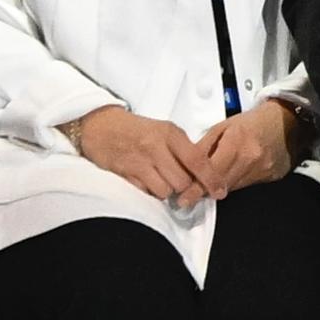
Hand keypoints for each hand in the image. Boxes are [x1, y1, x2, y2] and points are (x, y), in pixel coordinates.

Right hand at [67, 104, 207, 202]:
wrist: (100, 126)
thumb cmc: (135, 130)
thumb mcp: (163, 131)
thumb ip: (183, 149)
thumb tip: (203, 173)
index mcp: (169, 134)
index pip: (198, 160)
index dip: (211, 179)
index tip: (219, 190)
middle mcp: (156, 147)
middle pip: (183, 182)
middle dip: (184, 187)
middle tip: (181, 183)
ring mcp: (140, 161)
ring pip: (165, 191)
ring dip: (166, 191)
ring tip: (160, 180)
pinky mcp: (126, 174)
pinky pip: (147, 193)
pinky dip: (150, 192)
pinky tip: (147, 181)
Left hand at [185, 97, 299, 194]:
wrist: (286, 123)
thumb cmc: (253, 121)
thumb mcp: (224, 126)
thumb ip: (205, 145)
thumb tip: (186, 164)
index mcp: (237, 142)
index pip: (212, 171)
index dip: (196, 187)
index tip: (184, 197)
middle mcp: (250, 159)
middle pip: (220, 184)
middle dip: (202, 191)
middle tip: (187, 197)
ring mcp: (261, 171)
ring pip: (230, 188)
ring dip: (216, 189)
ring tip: (205, 186)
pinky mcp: (267, 178)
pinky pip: (242, 186)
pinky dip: (230, 185)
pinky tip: (225, 178)